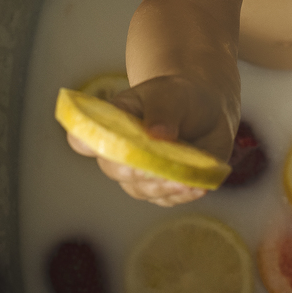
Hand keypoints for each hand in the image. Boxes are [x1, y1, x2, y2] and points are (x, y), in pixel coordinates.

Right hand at [66, 74, 236, 206]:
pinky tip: (197, 186)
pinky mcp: (162, 188)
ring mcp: (139, 175)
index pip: (86, 136)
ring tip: (187, 179)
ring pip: (142, 189)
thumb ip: (162, 112)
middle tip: (161, 166)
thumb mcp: (170, 94)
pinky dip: (182, 195)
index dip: (90, 143)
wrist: (205, 111)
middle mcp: (119, 153)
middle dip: (138, 170)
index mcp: (111, 123)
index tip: (107, 145)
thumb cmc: (178, 97)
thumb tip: (158, 134)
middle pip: (115, 169)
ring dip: (163, 186)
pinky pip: (167, 199)